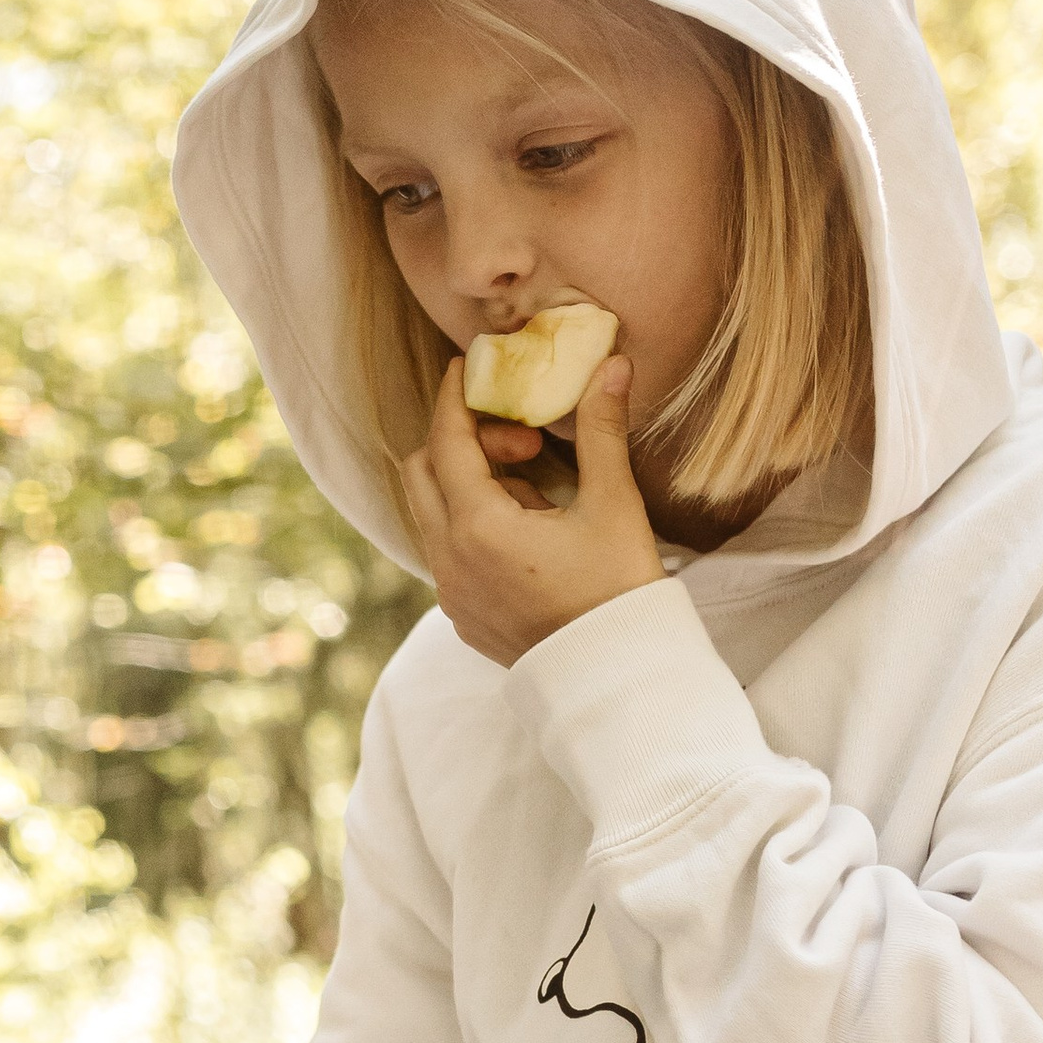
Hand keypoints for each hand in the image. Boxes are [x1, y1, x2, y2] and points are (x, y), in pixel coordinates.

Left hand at [398, 354, 665, 669]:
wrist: (618, 677)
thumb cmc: (619, 589)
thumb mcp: (613, 504)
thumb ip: (602, 430)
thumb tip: (611, 365)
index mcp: (477, 528)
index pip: (447, 443)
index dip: (455, 399)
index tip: (464, 368)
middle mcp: (449, 561)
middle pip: (423, 474)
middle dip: (463, 443)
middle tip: (523, 443)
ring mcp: (451, 593)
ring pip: (436, 515)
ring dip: (472, 487)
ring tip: (538, 496)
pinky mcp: (463, 617)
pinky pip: (449, 553)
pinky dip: (473, 527)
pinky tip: (529, 536)